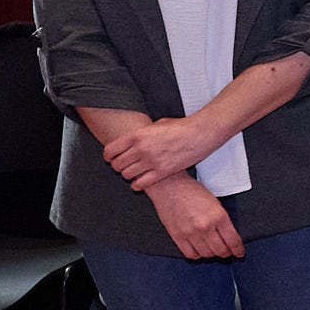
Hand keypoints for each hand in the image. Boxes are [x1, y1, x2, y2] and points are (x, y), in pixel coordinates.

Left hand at [101, 114, 217, 190]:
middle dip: (118, 166)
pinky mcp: (162, 172)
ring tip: (134, 173)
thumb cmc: (181, 127)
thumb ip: (142, 134)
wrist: (201, 133)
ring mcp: (151, 161)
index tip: (111, 158)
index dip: (108, 156)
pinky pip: (141, 184)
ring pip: (127, 175)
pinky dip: (137, 185)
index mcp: (137, 135)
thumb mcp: (157, 124)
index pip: (110, 150)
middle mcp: (141, 149)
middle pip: (117, 164)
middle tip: (124, 166)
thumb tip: (134, 140)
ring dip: (128, 175)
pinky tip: (140, 182)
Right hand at [150, 175, 243, 260]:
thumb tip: (229, 238)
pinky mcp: (177, 236)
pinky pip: (190, 254)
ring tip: (213, 250)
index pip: (232, 240)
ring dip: (212, 254)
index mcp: (218, 216)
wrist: (169, 186)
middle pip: (220, 250)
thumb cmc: (193, 191)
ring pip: (206, 254)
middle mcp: (205, 226)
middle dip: (226, 253)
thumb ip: (222, 221)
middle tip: (227, 252)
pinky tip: (199, 250)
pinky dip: (197, 255)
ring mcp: (190, 233)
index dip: (238, 250)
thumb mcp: (215, 203)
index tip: (239, 253)